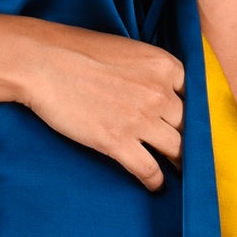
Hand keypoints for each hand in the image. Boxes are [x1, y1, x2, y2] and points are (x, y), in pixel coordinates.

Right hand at [17, 24, 183, 190]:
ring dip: (179, 164)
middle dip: (189, 139)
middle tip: (187, 152)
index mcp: (164, 66)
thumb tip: (153, 89)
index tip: (188, 124)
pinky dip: (155, 181)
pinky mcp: (118, 142)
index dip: (191, 112)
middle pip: (188, 125)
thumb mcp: (126, 50)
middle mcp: (159, 93)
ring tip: (180, 173)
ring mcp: (141, 120)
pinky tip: (155, 186)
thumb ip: (147, 71)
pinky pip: (149, 169)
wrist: (42, 62)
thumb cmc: (76, 50)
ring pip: (176, 150)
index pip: (193, 95)